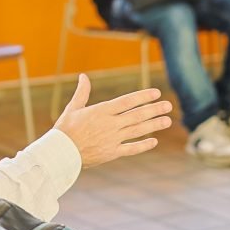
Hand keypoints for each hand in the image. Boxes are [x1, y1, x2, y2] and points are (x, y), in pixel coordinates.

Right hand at [54, 75, 172, 167]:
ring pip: (138, 131)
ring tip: (167, 120)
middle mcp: (110, 124)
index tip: (156, 93)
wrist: (60, 153)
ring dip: (154, 125)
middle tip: (168, 105)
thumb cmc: (65, 129)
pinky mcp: (112, 153)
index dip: (143, 96)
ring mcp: (112, 139)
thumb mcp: (73, 108)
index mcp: (101, 111)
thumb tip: (83, 76)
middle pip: (137, 115)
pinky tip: (154, 141)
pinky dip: (143, 145)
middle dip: (154, 109)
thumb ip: (82, 92)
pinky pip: (131, 148)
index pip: (127, 101)